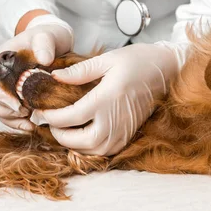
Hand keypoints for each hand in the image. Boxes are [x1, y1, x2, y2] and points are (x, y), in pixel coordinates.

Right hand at [0, 14, 73, 130]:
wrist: (54, 41)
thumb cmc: (50, 37)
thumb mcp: (50, 36)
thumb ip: (45, 43)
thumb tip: (44, 59)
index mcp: (2, 56)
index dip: (1, 95)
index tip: (19, 106)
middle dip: (5, 110)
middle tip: (27, 114)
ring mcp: (2, 84)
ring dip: (9, 119)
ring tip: (29, 123)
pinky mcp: (11, 94)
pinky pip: (5, 112)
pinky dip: (15, 122)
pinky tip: (31, 125)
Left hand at [30, 42, 184, 154]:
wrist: (168, 71)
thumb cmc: (139, 61)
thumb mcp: (108, 59)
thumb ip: (80, 71)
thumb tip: (54, 77)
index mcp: (107, 98)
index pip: (71, 117)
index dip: (52, 116)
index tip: (41, 110)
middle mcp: (115, 119)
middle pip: (80, 140)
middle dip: (60, 135)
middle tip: (50, 122)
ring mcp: (124, 130)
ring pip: (93, 150)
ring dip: (74, 145)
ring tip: (64, 130)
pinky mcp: (129, 134)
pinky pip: (106, 151)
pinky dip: (91, 149)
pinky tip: (83, 136)